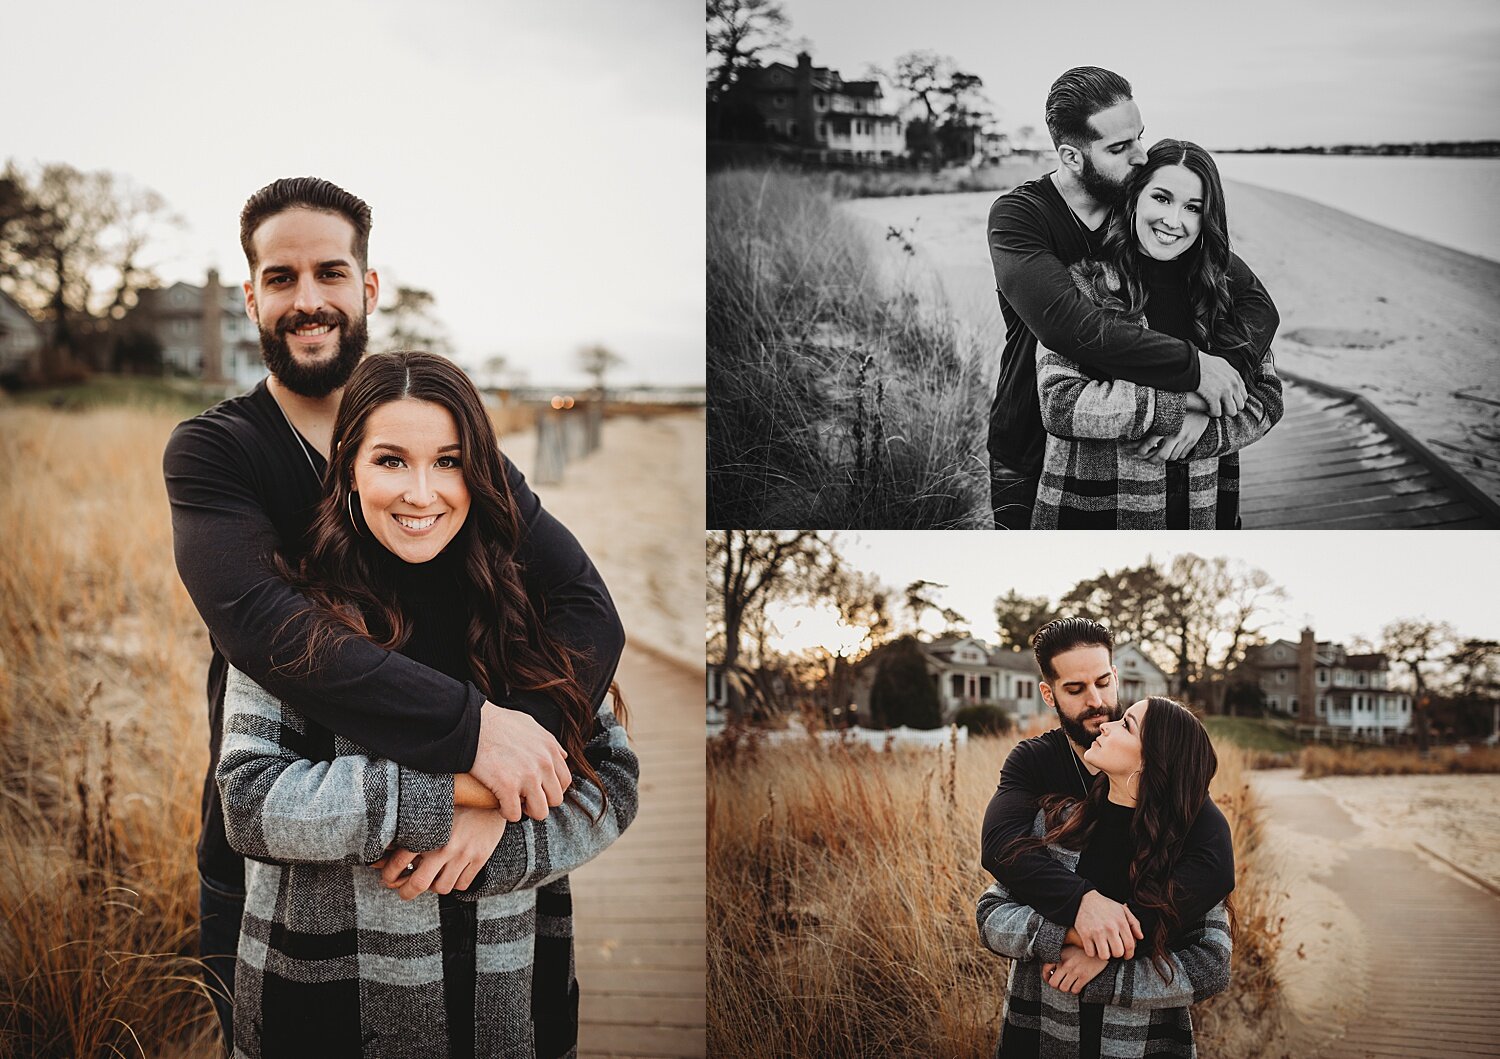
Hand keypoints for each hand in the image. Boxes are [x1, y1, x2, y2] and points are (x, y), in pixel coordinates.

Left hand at [372, 807, 508, 899]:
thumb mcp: (432, 809)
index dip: (389, 875)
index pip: (398, 863)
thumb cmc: (458, 799)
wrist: (491, 793)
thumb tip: (389, 847)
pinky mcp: (480, 857)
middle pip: (418, 884)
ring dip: (434, 887)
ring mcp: (463, 853)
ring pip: (442, 888)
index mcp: (428, 831)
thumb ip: (413, 826)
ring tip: (432, 879)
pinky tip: (452, 874)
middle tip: (404, 891)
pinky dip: (455, 883)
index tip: (388, 878)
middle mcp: (444, 845)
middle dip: (406, 892)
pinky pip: (462, 884)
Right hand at [470, 702, 569, 822]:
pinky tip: (500, 805)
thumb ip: (548, 743)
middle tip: (525, 799)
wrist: (472, 723)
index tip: (537, 790)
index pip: (564, 781)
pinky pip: (515, 814)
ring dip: (526, 810)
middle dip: (540, 801)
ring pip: (540, 812)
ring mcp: (528, 776)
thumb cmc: (498, 723)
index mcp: (550, 750)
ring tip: (514, 803)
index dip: (550, 789)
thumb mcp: (531, 725)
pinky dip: (507, 813)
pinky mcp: (507, 786)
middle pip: (555, 799)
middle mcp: (544, 764)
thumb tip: (561, 755)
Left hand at [1041, 944, 1110, 994]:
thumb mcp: (1069, 947)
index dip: (1046, 976)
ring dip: (1066, 988)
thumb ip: (1060, 955)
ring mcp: (1075, 971)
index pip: (1046, 968)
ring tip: (1069, 984)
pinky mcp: (1085, 977)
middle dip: (1055, 984)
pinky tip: (1077, 985)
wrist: (1100, 949)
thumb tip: (1052, 967)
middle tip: (1059, 983)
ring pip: (1063, 988)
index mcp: (1061, 955)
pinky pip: (1075, 990)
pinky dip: (1075, 989)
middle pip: (1053, 983)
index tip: (1049, 977)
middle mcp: (1066, 964)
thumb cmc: (1084, 948)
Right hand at [1073, 890, 1142, 959]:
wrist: (1084, 899)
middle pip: (1118, 952)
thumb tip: (1140, 937)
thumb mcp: (1122, 910)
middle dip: (1117, 953)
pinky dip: (1092, 952)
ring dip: (1104, 954)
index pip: (1130, 945)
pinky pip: (1091, 953)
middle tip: (1113, 949)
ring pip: (1104, 955)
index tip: (1127, 955)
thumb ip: (1134, 923)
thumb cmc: (1105, 906)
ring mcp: (1096, 932)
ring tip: (1104, 948)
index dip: (1130, 954)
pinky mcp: (1085, 934)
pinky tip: (1093, 946)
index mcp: (1121, 922)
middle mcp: (1110, 928)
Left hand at [1137, 411, 1209, 463]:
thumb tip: (1139, 436)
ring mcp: (1185, 438)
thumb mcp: (1165, 414)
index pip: (1149, 443)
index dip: (1142, 451)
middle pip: (1162, 455)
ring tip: (1160, 456)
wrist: (1201, 407)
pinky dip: (1176, 456)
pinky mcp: (1193, 440)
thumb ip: (1154, 425)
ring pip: (1172, 457)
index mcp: (1165, 425)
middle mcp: (1175, 433)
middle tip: (1149, 460)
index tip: (1139, 453)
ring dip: (1165, 459)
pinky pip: (1182, 455)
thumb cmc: (1180, 409)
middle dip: (1153, 460)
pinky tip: (1172, 452)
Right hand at [1195, 351, 1246, 417]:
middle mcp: (1233, 384)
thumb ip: (1228, 372)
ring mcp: (1224, 391)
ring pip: (1231, 411)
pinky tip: (1207, 411)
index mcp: (1236, 377)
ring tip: (1216, 410)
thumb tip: (1230, 375)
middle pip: (1240, 405)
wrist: (1192, 362)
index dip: (1236, 401)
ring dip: (1223, 412)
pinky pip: (1217, 412)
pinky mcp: (1213, 397)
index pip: (1244, 396)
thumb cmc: (1203, 362)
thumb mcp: (1221, 364)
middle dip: (1231, 408)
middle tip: (1222, 407)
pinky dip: (1212, 413)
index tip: (1228, 402)